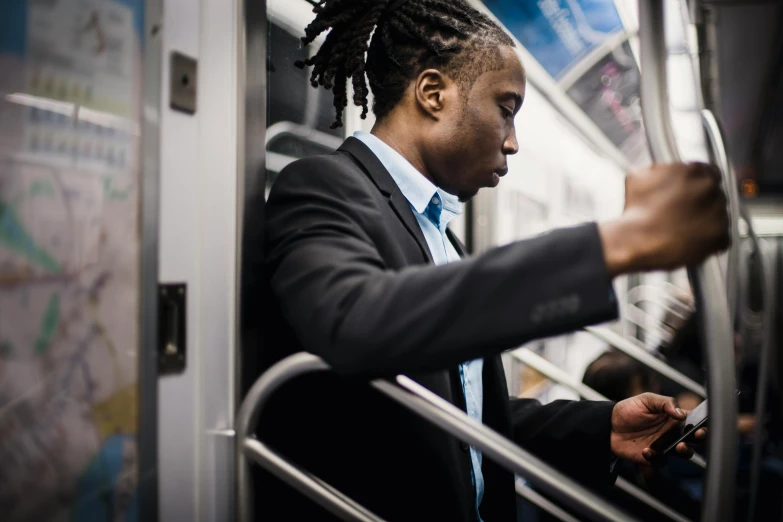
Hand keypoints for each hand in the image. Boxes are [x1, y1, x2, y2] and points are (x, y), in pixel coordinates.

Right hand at [599, 162, 728, 275]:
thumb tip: (665, 170)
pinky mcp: (720, 235)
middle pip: (715, 193)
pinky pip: (721, 237)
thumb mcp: (640, 176)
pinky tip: (691, 240)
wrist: (636, 239)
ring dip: (706, 220)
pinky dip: (710, 240)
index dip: (698, 184)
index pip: (709, 171)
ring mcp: (718, 212)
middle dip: (702, 202)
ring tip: (684, 228)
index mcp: (694, 170)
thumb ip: (661, 169)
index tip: (691, 192)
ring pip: (718, 214)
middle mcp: (710, 188)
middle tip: (685, 212)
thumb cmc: (635, 210)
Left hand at [610, 393, 705, 465]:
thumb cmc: (629, 410)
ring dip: (683, 451)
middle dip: (698, 440)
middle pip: (694, 440)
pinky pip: (661, 461)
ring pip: (683, 453)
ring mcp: (664, 446)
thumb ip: (665, 403)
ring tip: (677, 446)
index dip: (701, 425)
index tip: (701, 427)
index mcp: (674, 418)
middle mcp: (672, 433)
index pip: (694, 421)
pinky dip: (656, 458)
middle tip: (693, 437)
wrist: (609, 424)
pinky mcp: (653, 457)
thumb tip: (680, 414)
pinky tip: (646, 451)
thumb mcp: (646, 400)